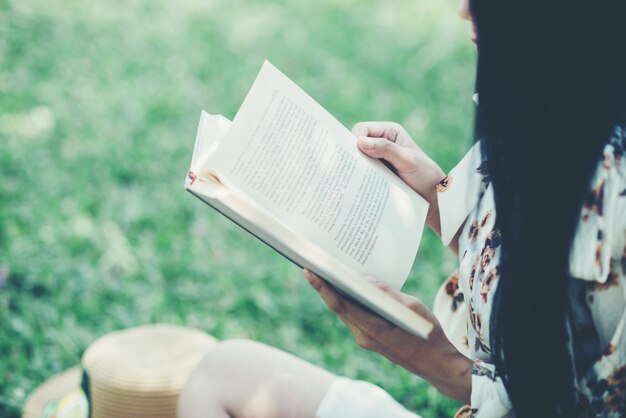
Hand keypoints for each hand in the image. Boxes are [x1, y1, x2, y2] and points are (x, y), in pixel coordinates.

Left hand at [303, 269, 471, 402]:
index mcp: (372, 329)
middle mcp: (363, 336)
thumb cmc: (427, 335)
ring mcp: (365, 339)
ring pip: (345, 311)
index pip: (340, 305)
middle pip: (338, 307)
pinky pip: (355, 315)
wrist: (437, 364)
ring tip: (328, 270)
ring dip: (336, 292)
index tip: (309, 271)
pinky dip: (350, 300)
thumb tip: (366, 280)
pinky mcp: (370, 338)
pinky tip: (351, 286)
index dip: (322, 287)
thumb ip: (387, 293)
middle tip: (313, 263)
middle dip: (324, 285)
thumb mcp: (412, 308)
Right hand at [352, 122, 444, 235]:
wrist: (432, 196)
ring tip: (350, 179)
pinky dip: (358, 176)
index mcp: (389, 131)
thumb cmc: (424, 174)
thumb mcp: (407, 160)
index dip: (354, 139)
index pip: (362, 129)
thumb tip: (360, 142)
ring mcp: (378, 158)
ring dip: (354, 167)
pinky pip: (361, 171)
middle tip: (347, 169)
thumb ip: (386, 149)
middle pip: (356, 143)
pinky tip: (355, 185)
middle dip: (351, 154)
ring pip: (357, 158)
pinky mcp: (376, 172)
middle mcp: (381, 142)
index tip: (352, 155)